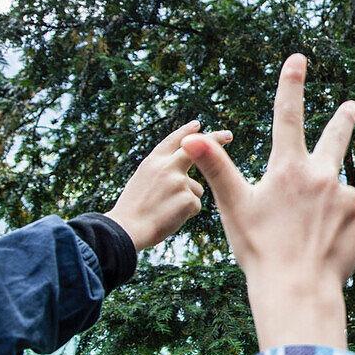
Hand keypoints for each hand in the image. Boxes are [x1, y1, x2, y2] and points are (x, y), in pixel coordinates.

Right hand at [106, 120, 232, 251]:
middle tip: (228, 135)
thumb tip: (181, 171)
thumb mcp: (142, 181)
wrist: (126, 230)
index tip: (197, 124)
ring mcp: (179, 181)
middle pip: (198, 147)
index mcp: (153, 161)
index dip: (186, 132)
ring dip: (187, 199)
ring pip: (196, 188)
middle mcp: (167, 167)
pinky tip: (170, 217)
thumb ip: (161, 171)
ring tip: (165, 210)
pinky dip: (186, 213)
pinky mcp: (188, 198)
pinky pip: (196, 205)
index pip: (173, 141)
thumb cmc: (133, 210)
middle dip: (215, 138)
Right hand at [180, 54, 354, 350]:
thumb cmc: (260, 250)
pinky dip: (337, 229)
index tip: (298, 60)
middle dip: (342, 120)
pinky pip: (348, 220)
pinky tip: (323, 247)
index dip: (292, 85)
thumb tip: (190, 137)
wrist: (298, 291)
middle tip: (350, 107)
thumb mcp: (233, 206)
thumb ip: (216, 168)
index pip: (288, 116)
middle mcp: (323, 176)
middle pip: (335, 139)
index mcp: (289, 168)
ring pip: (334, 194)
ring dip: (323, 207)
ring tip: (304, 237)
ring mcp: (346, 198)